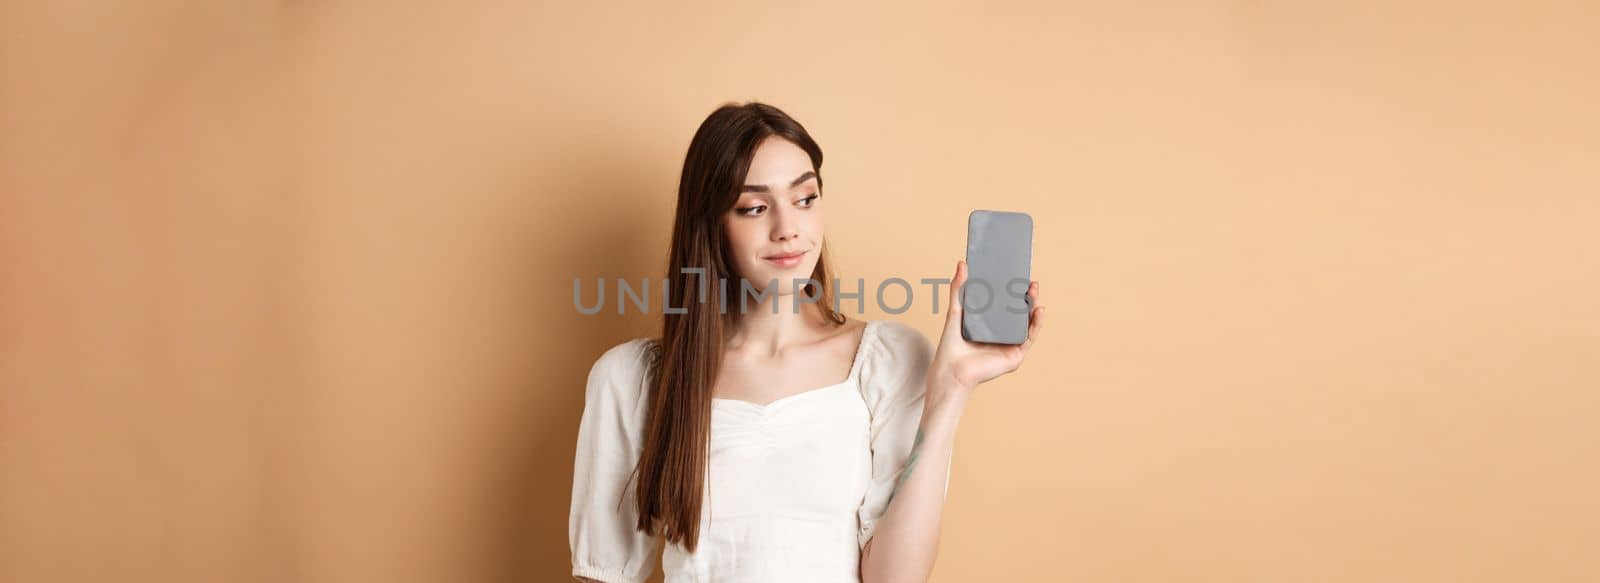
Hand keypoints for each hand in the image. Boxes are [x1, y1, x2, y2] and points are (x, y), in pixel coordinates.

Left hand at [929, 260, 1044, 399]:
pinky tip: (1039, 310)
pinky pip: (1030, 337)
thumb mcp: (956, 311)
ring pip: (1027, 323)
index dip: (1013, 290)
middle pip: (1019, 312)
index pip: (1005, 304)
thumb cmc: (951, 346)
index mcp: (989, 324)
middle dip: (1027, 296)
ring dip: (1034, 307)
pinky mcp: (1015, 355)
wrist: (952, 370)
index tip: (1018, 275)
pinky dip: (1036, 324)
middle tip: (1029, 282)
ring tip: (1034, 292)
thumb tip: (961, 263)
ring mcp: (1010, 344)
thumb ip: (958, 289)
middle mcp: (1001, 333)